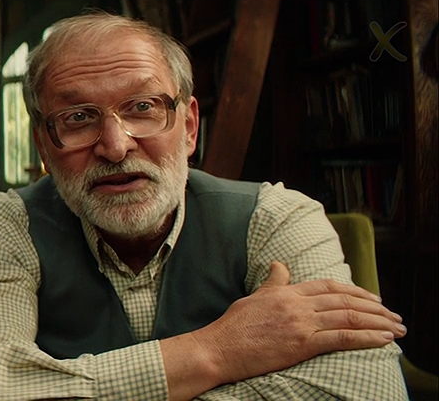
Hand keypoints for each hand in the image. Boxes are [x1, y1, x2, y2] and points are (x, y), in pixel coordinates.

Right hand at [196, 261, 404, 382]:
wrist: (218, 349)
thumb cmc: (231, 328)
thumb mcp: (252, 298)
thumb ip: (272, 283)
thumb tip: (279, 265)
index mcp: (285, 292)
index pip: (328, 287)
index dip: (355, 291)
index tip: (372, 299)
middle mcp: (296, 304)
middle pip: (345, 300)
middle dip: (375, 307)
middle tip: (393, 315)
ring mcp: (300, 323)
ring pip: (349, 317)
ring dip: (378, 322)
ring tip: (396, 328)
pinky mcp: (302, 344)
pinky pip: (342, 338)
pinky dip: (367, 337)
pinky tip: (383, 339)